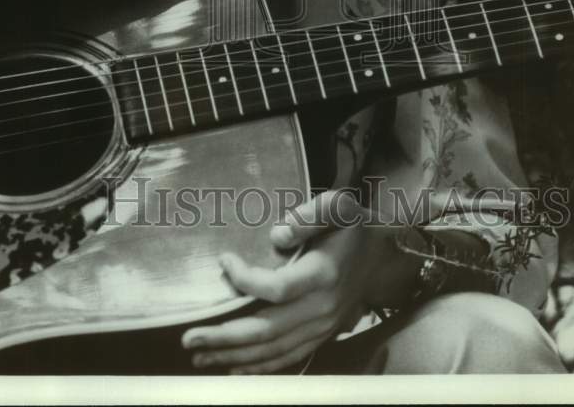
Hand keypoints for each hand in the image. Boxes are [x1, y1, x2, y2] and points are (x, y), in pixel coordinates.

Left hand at [181, 191, 408, 374]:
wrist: (384, 257)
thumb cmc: (354, 227)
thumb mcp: (337, 207)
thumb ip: (308, 216)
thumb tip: (277, 234)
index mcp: (322, 275)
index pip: (277, 288)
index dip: (245, 279)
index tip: (223, 261)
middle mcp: (321, 308)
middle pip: (267, 329)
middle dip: (224, 336)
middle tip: (188, 338)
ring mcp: (321, 328)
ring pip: (273, 350)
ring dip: (233, 355)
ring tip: (199, 355)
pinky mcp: (320, 337)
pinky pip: (287, 358)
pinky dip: (259, 366)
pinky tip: (233, 366)